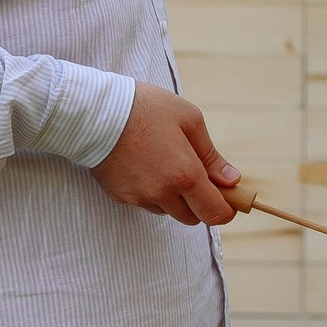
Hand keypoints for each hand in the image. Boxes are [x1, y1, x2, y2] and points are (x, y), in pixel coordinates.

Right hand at [91, 81, 239, 224]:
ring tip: (165, 163)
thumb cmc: (147, 108)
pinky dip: (151, 192)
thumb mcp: (189, 120)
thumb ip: (212, 156)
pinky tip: (144, 166)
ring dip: (174, 197)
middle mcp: (162, 193)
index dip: (226, 209)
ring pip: (168, 211)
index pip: (215, 214)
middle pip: (192, 218)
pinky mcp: (120, 197)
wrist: (94, 111)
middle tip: (196, 175)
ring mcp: (139, 198)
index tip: (228, 197)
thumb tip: (231, 180)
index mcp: (185, 175)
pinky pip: (145, 203)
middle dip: (200, 202)